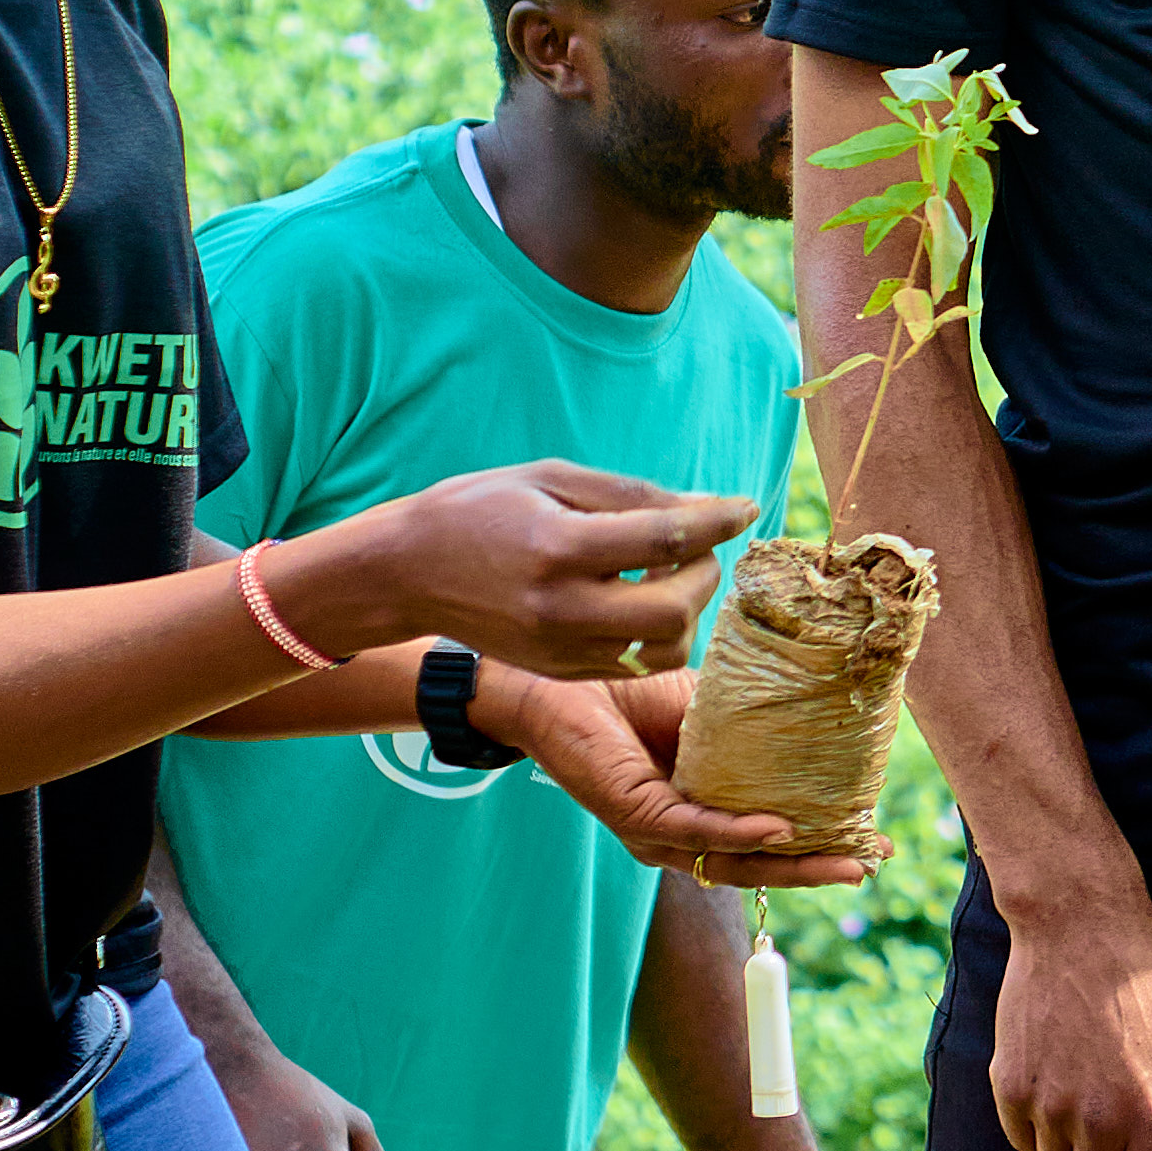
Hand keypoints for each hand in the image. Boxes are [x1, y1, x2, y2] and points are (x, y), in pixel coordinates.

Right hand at [351, 463, 754, 679]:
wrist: (406, 573)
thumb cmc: (481, 509)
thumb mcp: (552, 479)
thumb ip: (630, 495)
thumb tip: (704, 509)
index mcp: (556, 545)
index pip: (663, 536)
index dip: (717, 520)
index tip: (745, 506)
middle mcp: (559, 607)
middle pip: (673, 611)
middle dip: (704, 575)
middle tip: (697, 547)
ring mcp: (559, 648)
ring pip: (662, 650)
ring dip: (686, 613)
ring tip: (670, 575)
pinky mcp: (560, 671)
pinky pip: (634, 664)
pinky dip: (657, 634)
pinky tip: (643, 599)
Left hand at [481, 667, 875, 888]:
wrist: (562, 679)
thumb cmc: (631, 692)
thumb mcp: (708, 707)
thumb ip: (753, 723)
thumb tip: (817, 708)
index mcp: (697, 813)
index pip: (763, 843)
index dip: (817, 847)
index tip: (871, 845)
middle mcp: (676, 834)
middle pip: (756, 865)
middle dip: (818, 867)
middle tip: (870, 863)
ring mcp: (654, 830)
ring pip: (731, 860)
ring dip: (792, 863)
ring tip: (844, 861)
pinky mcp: (633, 812)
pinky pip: (691, 828)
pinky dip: (738, 831)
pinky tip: (777, 828)